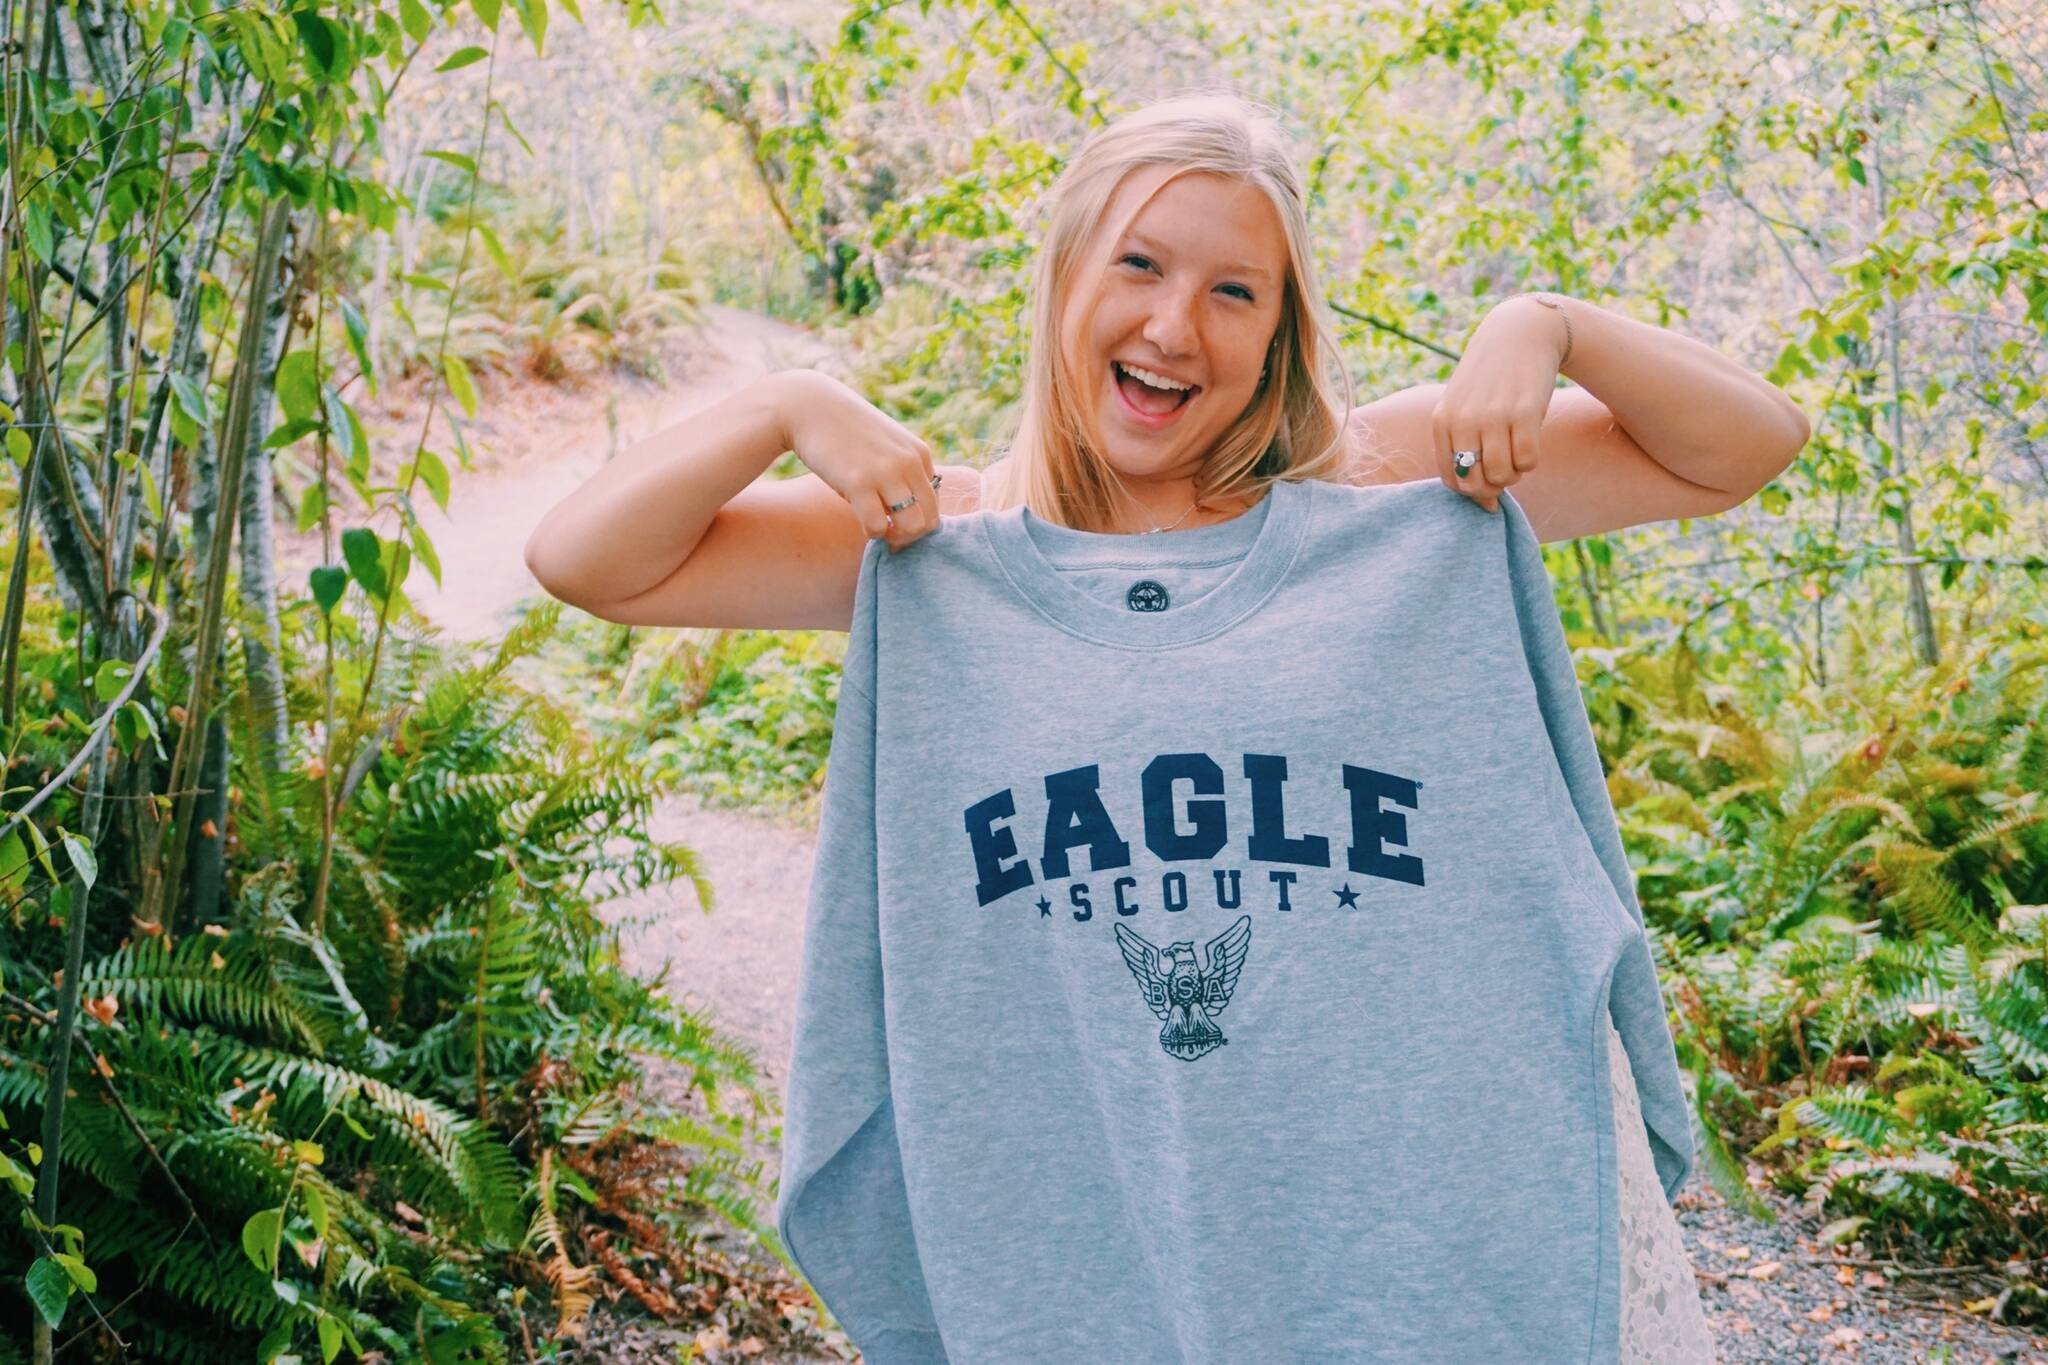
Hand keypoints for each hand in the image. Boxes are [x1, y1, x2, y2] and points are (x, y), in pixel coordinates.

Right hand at [774, 369, 941, 551]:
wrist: (809, 408)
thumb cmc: (846, 433)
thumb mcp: (886, 446)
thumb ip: (903, 472)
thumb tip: (908, 514)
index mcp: (920, 454)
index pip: (935, 503)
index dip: (916, 518)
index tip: (896, 520)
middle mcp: (909, 463)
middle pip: (930, 520)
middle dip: (910, 536)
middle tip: (888, 533)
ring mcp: (886, 472)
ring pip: (912, 527)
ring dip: (894, 537)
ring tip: (876, 527)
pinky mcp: (859, 482)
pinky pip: (878, 526)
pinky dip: (871, 532)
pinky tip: (858, 518)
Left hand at [1429, 296, 1569, 513]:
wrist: (1520, 333)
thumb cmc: (1492, 381)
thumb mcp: (1466, 409)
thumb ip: (1468, 453)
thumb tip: (1487, 507)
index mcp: (1442, 421)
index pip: (1451, 481)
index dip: (1472, 492)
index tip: (1488, 482)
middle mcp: (1462, 420)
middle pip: (1476, 483)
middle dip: (1494, 486)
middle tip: (1505, 467)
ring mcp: (1492, 416)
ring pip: (1502, 475)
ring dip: (1514, 474)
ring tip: (1516, 453)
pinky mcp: (1524, 412)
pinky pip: (1528, 461)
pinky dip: (1531, 461)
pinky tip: (1529, 441)